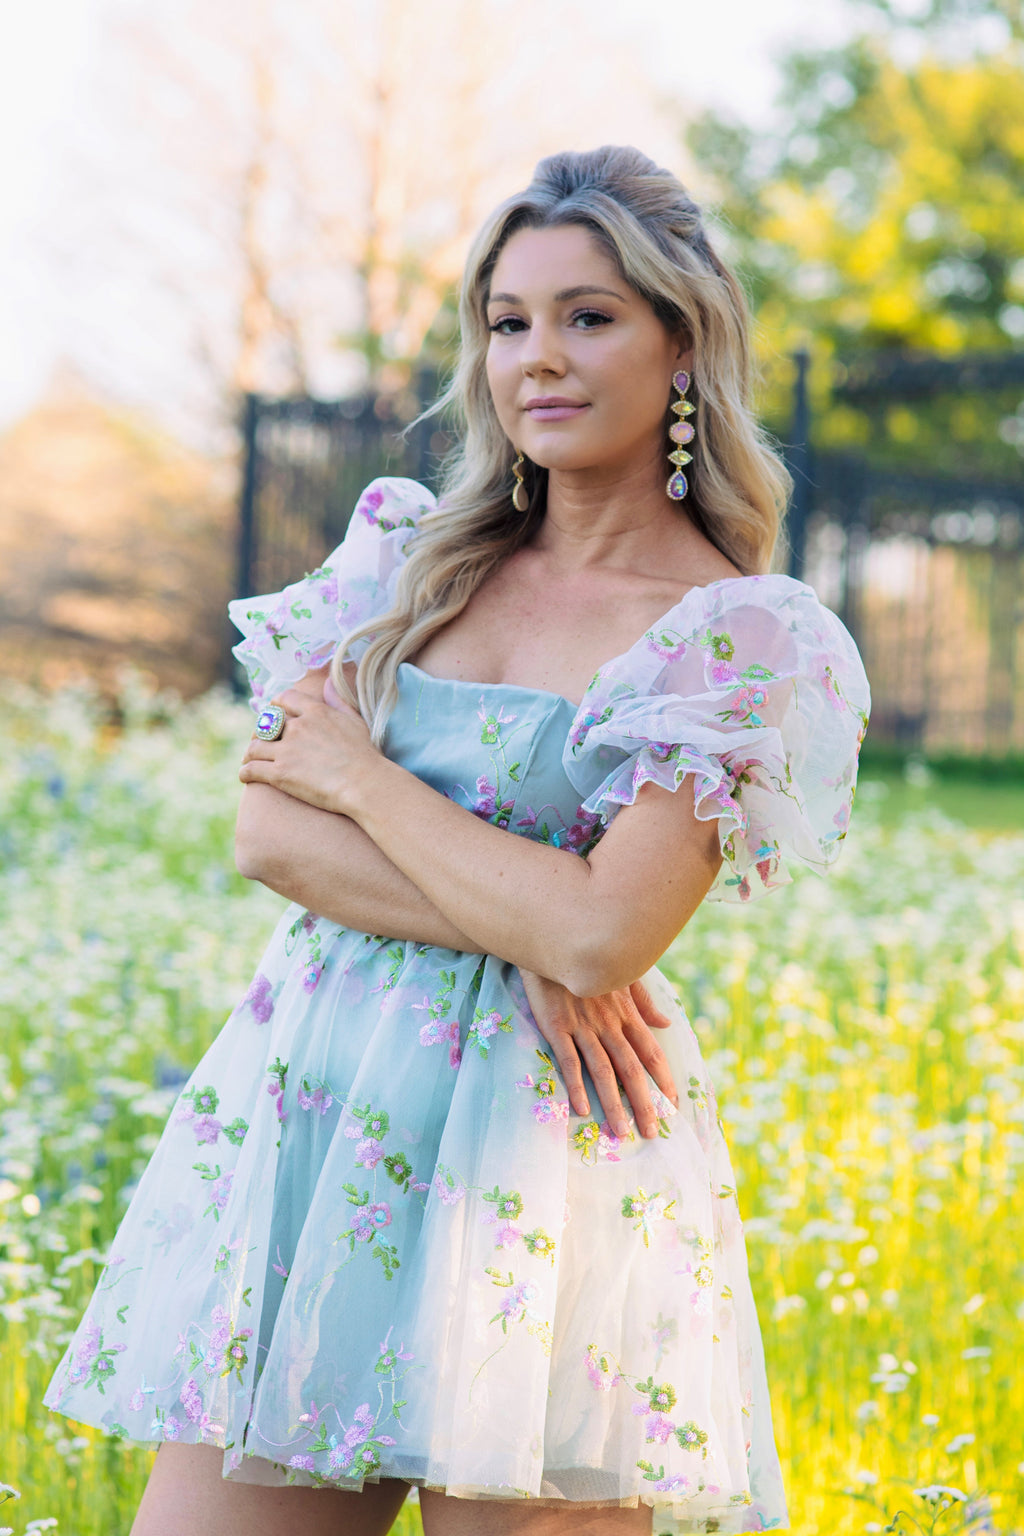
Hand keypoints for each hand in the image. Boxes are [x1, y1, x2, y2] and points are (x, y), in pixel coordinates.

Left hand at [239, 688, 378, 813]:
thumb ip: (339, 700)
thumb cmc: (365, 755)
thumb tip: (328, 682)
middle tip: (260, 741)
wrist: (364, 783)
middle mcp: (298, 727)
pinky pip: (252, 769)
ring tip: (249, 760)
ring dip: (249, 753)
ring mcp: (287, 750)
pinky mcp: (280, 774)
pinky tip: (246, 776)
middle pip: (266, 723)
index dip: (276, 704)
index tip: (274, 711)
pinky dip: (245, 772)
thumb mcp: (355, 721)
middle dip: (260, 732)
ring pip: (255, 747)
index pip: (285, 699)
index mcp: (315, 711)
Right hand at [518, 970, 677, 1139]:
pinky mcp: (556, 1027)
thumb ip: (643, 1002)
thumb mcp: (622, 975)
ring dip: (614, 1104)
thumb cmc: (586, 961)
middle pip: (632, 1069)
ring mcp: (583, 1026)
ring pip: (603, 1071)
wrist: (551, 942)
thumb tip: (666, 1023)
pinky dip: (577, 1085)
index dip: (664, 1079)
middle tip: (653, 1132)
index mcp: (626, 1014)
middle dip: (644, 1103)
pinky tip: (582, 1109)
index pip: (651, 1052)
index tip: (673, 1104)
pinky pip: (569, 1060)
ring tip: (621, 1132)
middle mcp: (609, 1024)